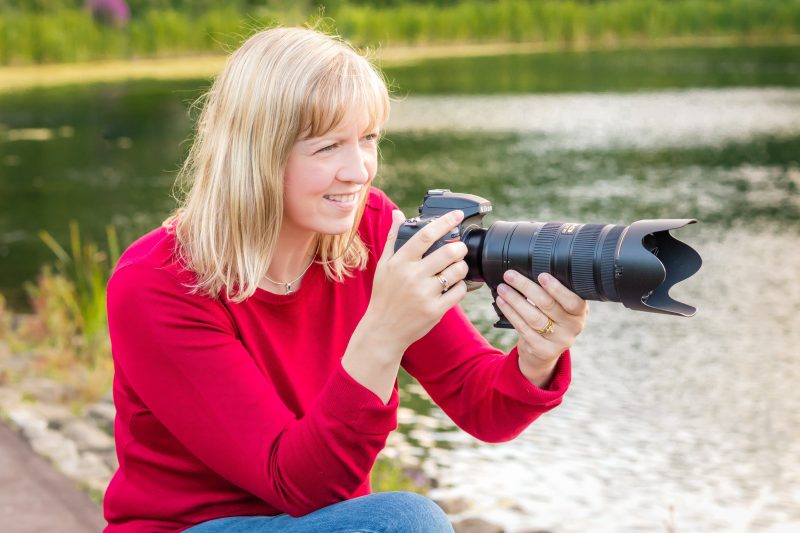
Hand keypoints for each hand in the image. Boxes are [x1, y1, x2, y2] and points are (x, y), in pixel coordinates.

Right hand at [362, 209, 469, 354]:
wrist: (383, 329)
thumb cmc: (384, 295)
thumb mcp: (383, 266)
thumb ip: (393, 239)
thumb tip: (398, 214)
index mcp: (400, 262)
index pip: (426, 236)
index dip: (445, 222)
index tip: (457, 215)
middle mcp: (412, 276)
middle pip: (448, 252)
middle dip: (460, 248)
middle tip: (459, 249)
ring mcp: (425, 294)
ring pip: (457, 272)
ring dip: (462, 267)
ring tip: (456, 268)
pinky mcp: (435, 310)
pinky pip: (459, 292)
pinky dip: (461, 286)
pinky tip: (454, 285)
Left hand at [495, 270, 587, 386]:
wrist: (545, 351)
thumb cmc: (552, 319)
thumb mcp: (562, 307)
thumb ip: (555, 292)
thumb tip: (533, 266)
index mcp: (580, 312)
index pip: (572, 300)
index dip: (557, 288)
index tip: (541, 275)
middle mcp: (573, 327)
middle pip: (548, 305)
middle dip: (527, 287)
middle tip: (510, 275)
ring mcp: (559, 341)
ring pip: (534, 317)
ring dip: (515, 300)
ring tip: (502, 288)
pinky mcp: (542, 350)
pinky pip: (523, 329)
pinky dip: (511, 313)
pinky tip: (502, 302)